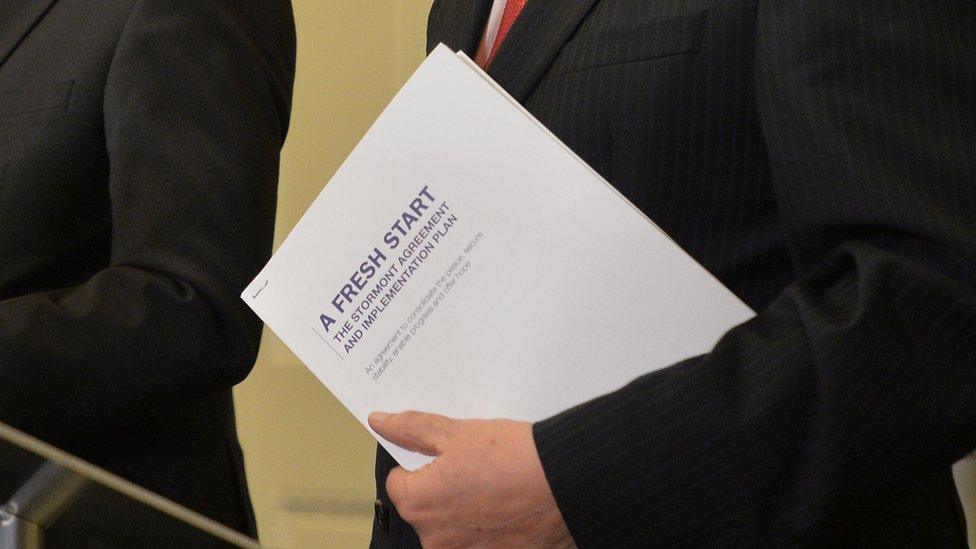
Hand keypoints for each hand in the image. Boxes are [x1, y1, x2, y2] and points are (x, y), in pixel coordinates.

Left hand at [368, 411, 574, 547]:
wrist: (570, 484)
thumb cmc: (515, 458)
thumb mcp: (458, 432)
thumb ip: (413, 428)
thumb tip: (381, 422)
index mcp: (418, 504)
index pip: (399, 482)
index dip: (421, 462)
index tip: (445, 455)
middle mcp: (435, 540)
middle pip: (426, 507)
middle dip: (444, 487)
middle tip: (477, 466)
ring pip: (453, 525)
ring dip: (467, 507)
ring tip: (497, 484)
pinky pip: (478, 540)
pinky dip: (489, 525)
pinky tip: (510, 505)